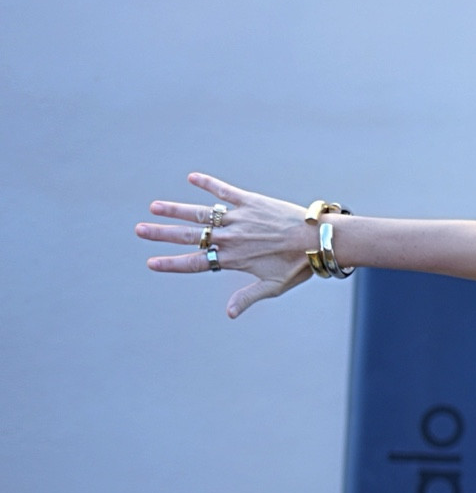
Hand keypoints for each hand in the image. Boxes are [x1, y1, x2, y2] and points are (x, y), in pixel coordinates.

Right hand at [137, 173, 317, 317]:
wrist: (318, 240)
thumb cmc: (297, 266)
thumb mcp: (272, 287)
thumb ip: (247, 297)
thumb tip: (229, 315)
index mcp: (232, 259)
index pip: (194, 263)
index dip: (171, 263)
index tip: (151, 263)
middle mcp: (230, 237)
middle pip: (189, 236)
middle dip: (162, 233)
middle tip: (139, 229)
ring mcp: (239, 218)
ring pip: (201, 213)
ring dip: (176, 210)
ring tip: (155, 207)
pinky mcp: (250, 201)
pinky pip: (225, 191)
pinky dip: (208, 183)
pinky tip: (192, 177)